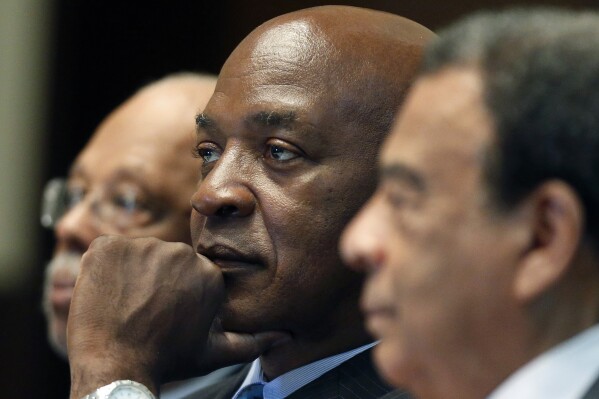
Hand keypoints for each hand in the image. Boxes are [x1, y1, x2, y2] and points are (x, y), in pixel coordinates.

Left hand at [67, 235, 288, 397]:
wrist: (115, 365)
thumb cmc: (166, 359)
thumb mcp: (214, 354)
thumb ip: (252, 342)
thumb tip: (284, 336)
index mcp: (207, 273)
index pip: (188, 272)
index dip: (174, 293)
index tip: (163, 313)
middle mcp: (180, 253)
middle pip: (165, 260)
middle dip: (155, 280)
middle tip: (144, 311)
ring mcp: (142, 246)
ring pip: (138, 254)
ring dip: (130, 274)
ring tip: (125, 304)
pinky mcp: (108, 245)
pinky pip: (109, 249)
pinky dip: (106, 267)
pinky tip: (107, 293)